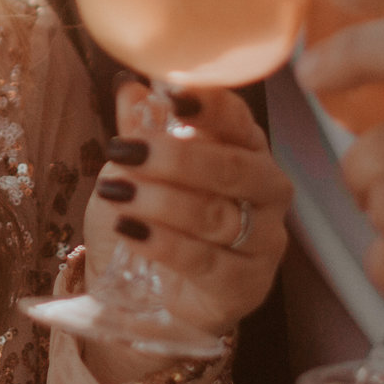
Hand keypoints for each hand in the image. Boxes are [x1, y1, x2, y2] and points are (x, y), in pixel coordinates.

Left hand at [79, 78, 291, 383]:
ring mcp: (264, 240)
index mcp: (247, 149)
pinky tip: (130, 229)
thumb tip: (129, 88)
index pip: (237, 120)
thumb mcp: (138, 172)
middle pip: (232, 167)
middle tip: (126, 151)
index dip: (209, 105)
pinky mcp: (247, 285)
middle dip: (177, 157)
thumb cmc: (154, 220)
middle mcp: (267, 191)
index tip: (173, 93)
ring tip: (117, 193)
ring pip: (216, 215)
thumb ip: (140, 131)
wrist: (151, 296)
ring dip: (160, 201)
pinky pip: (205, 260)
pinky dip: (163, 242)